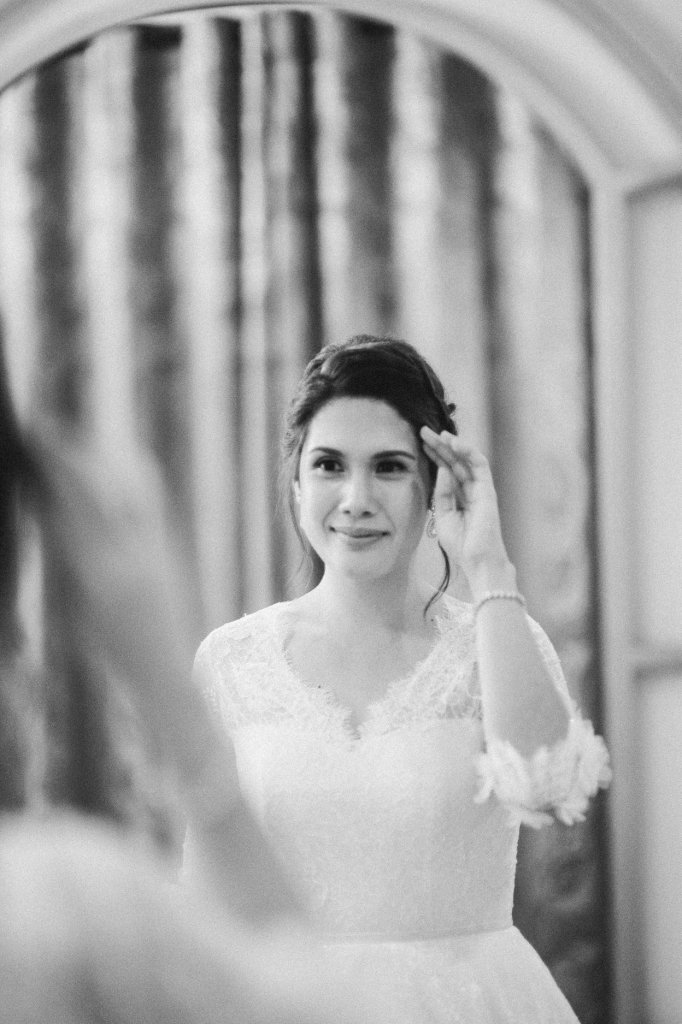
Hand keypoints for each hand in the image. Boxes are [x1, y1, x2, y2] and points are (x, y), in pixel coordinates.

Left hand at [419, 427, 513, 593]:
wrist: (477, 560)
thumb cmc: (461, 544)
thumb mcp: (443, 516)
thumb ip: (442, 493)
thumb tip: (442, 470)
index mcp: (460, 497)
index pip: (447, 470)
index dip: (434, 456)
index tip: (419, 443)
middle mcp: (471, 490)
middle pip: (454, 462)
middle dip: (439, 446)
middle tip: (423, 431)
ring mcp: (481, 489)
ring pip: (466, 459)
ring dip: (452, 444)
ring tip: (437, 433)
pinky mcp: (488, 490)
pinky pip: (479, 464)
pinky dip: (467, 451)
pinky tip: (454, 443)